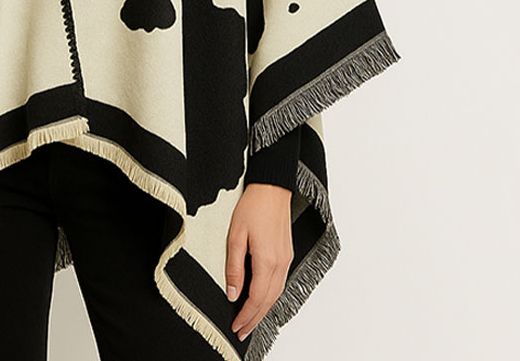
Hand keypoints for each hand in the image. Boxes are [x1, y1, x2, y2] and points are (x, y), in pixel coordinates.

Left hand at [224, 182, 293, 340]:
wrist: (272, 187)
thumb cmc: (253, 206)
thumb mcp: (236, 235)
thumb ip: (234, 267)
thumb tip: (233, 293)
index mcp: (266, 261)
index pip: (256, 298)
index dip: (246, 316)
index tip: (236, 326)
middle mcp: (280, 264)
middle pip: (268, 301)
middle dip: (255, 320)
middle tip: (242, 332)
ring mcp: (286, 259)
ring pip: (276, 294)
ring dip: (263, 310)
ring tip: (250, 321)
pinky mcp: (286, 254)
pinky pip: (280, 283)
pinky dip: (270, 297)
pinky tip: (262, 299)